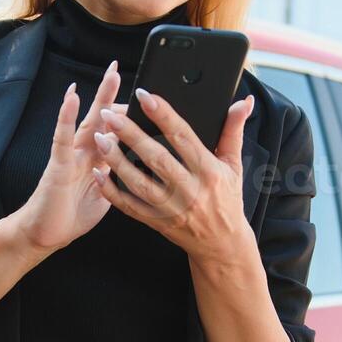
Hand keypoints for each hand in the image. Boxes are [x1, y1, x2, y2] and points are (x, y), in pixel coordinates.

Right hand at [9, 60, 130, 254]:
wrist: (47, 235)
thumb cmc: (73, 215)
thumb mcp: (106, 195)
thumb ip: (118, 177)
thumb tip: (139, 167)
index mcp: (100, 160)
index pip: (118, 131)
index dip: (130, 114)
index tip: (144, 97)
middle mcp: (86, 152)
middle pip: (104, 117)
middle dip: (113, 93)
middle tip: (121, 68)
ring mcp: (71, 155)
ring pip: (88, 119)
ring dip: (100, 96)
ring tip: (110, 74)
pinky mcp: (59, 164)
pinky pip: (63, 136)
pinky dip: (67, 116)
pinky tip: (72, 97)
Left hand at [90, 88, 257, 266]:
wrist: (222, 245)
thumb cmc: (227, 199)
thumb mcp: (234, 165)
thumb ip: (234, 131)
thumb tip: (243, 102)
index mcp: (208, 171)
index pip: (183, 137)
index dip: (163, 114)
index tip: (144, 96)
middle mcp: (190, 189)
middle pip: (156, 158)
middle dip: (131, 134)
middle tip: (110, 114)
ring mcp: (171, 208)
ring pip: (139, 183)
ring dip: (116, 160)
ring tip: (99, 138)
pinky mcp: (156, 222)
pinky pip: (130, 207)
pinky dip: (112, 191)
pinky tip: (98, 174)